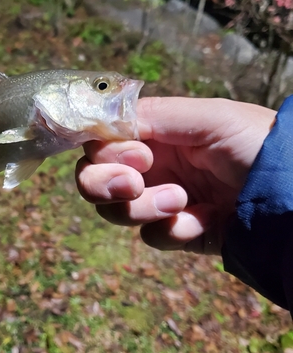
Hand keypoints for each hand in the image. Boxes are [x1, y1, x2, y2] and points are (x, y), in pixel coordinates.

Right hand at [76, 97, 276, 254]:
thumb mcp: (210, 118)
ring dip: (143, 207)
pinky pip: (152, 237)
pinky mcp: (176, 231)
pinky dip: (172, 231)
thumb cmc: (258, 145)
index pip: (102, 142)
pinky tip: (202, 220)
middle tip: (134, 185)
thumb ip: (156, 115)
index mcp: (154, 134)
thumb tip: (105, 122)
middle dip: (104, 184)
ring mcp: (160, 201)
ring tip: (183, 201)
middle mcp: (150, 166)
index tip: (138, 157)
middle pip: (93, 178)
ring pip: (116, 210)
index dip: (106, 151)